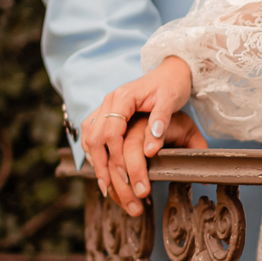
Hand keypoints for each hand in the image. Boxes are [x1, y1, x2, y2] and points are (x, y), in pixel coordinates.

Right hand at [81, 57, 205, 215]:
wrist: (170, 71)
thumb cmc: (172, 85)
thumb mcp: (171, 100)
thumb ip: (161, 121)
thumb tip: (150, 150)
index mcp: (123, 97)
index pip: (111, 132)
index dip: (115, 156)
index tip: (123, 176)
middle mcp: (109, 102)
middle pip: (94, 137)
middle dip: (101, 165)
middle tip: (109, 189)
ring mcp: (106, 107)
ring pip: (89, 138)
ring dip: (95, 162)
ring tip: (105, 186)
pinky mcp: (107, 114)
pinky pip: (92, 136)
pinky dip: (95, 154)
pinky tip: (103, 170)